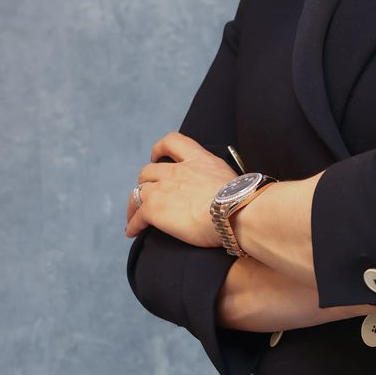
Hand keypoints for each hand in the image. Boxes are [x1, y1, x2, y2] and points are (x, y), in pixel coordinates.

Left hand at [125, 131, 239, 245]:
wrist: (234, 211)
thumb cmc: (242, 200)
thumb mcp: (232, 179)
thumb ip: (220, 180)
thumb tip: (227, 194)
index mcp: (198, 159)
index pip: (172, 142)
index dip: (160, 149)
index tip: (157, 157)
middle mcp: (177, 171)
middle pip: (148, 171)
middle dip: (145, 182)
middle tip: (148, 195)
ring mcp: (163, 189)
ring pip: (137, 193)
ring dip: (134, 205)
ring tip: (134, 216)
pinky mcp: (154, 209)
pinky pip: (137, 217)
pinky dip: (133, 224)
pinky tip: (133, 232)